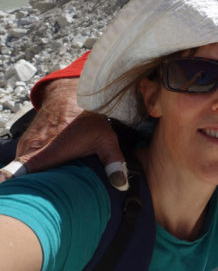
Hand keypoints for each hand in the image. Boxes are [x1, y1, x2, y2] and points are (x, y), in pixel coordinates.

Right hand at [0, 78, 128, 189]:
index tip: (10, 191)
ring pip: (19, 172)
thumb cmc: (87, 118)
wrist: (69, 95)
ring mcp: (25, 146)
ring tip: (43, 194)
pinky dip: (28, 172)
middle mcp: (32, 148)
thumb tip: (121, 184)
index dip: (12, 180)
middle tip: (36, 208)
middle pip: (19, 178)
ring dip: (29, 182)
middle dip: (27, 193)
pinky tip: (43, 179)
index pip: (22, 168)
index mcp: (50, 150)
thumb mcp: (106, 138)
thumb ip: (114, 161)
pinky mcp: (23, 145)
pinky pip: (20, 163)